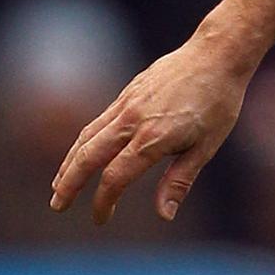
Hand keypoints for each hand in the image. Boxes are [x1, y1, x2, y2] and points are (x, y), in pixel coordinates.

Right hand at [50, 30, 253, 226]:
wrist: (215, 55)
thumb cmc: (218, 103)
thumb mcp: (206, 147)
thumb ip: (180, 181)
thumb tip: (165, 216)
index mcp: (153, 138)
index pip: (115, 177)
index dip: (103, 202)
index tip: (100, 219)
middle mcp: (132, 121)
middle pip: (88, 156)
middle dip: (68, 184)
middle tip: (57, 206)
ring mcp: (125, 105)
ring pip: (86, 137)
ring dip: (69, 163)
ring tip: (59, 185)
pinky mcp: (126, 94)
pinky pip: (96, 122)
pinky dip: (83, 142)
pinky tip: (81, 154)